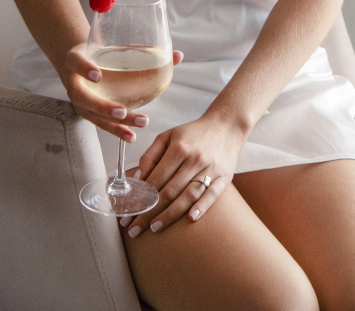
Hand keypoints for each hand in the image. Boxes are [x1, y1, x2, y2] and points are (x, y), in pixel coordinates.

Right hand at [57, 44, 183, 142]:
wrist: (77, 62)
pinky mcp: (88, 113)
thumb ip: (143, 50)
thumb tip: (178, 55)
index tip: (98, 74)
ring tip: (139, 123)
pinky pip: (101, 124)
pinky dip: (117, 131)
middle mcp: (74, 83)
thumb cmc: (99, 53)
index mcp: (75, 61)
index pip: (76, 62)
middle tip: (122, 111)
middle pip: (85, 98)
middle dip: (103, 107)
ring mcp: (80, 101)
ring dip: (115, 123)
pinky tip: (131, 136)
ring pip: (95, 115)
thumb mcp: (112, 45)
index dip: (85, 69)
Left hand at [121, 111, 246, 236]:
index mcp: (179, 148)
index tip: (129, 213)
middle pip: (170, 191)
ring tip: (155, 228)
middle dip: (150, 212)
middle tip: (135, 229)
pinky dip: (201, 207)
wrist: (226, 126)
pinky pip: (212, 195)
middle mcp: (195, 159)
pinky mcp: (224, 177)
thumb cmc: (193, 134)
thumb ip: (150, 156)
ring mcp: (210, 169)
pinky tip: (190, 219)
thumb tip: (138, 179)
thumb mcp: (168, 136)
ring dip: (171, 214)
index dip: (141, 197)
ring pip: (188, 196)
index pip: (156, 178)